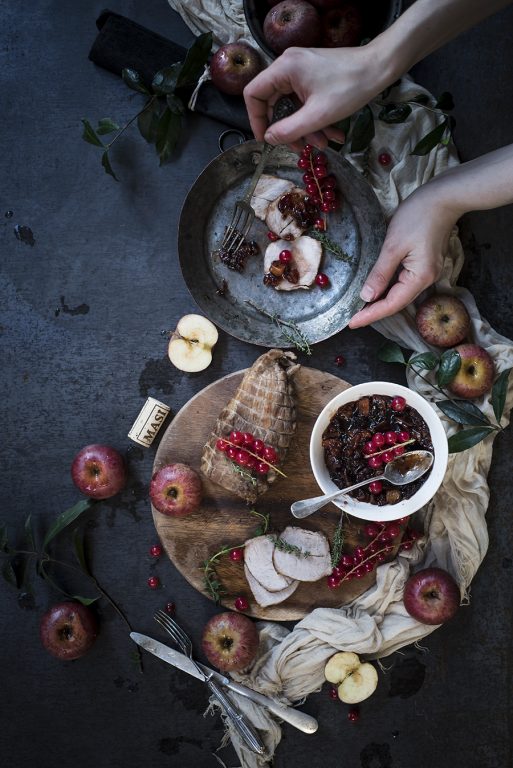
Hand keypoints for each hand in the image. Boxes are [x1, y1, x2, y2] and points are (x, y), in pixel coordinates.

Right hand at [243, 45, 387, 150]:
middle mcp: (288, 66)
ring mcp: (301, 71)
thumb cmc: (349, 87)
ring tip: (324, 144)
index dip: (256, 119)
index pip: (254, 94)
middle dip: (288, 129)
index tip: (266, 140)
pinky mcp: (313, 76)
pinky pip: (306, 102)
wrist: (380, 67)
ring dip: (306, 128)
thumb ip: (289, 130)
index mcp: (284, 69)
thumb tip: (268, 139)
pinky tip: (333, 134)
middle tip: (300, 148)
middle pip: (275, 103)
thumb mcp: (317, 115)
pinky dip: (315, 119)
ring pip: (293, 106)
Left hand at [348, 184, 460, 328]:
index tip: (351, 323)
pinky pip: (403, 283)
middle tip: (351, 317)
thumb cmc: (418, 216)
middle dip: (374, 311)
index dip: (370, 315)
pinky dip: (388, 289)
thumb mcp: (393, 245)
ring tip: (360, 308)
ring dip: (380, 301)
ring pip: (400, 294)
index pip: (391, 304)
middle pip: (397, 302)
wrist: (443, 197)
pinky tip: (376, 290)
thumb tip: (366, 296)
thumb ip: (380, 273)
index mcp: (420, 277)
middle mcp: (426, 280)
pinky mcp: (424, 265)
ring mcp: (427, 273)